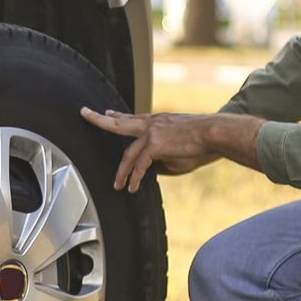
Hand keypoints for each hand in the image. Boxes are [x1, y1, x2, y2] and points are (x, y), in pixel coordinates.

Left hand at [80, 107, 263, 191]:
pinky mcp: (155, 143)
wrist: (216, 133)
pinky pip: (140, 164)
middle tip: (84, 113)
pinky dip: (135, 177)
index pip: (133, 118)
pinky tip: (132, 187)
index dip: (118, 116)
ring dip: (121, 172)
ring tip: (117, 185)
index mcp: (158, 121)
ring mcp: (152, 131)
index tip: (108, 113)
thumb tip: (150, 169)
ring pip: (128, 153)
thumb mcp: (178, 150)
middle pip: (119, 123)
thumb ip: (161, 156)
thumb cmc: (203, 143)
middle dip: (99, 119)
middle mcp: (152, 123)